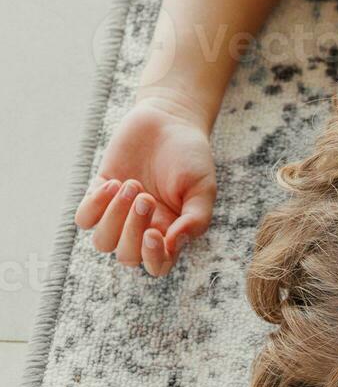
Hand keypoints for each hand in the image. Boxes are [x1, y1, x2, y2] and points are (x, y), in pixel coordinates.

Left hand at [74, 95, 216, 276]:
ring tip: (131, 185)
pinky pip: (84, 218)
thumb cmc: (191, 156)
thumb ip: (196, 220)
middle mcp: (143, 228)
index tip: (155, 232)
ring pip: (103, 242)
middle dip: (132, 230)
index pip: (157, 265)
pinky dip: (95, 205)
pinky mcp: (99, 193)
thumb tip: (173, 245)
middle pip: (127, 256)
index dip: (153, 258)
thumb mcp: (203, 188)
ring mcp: (118, 213)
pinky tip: (114, 183)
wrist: (169, 120)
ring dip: (114, 217)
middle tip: (146, 198)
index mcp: (171, 232)